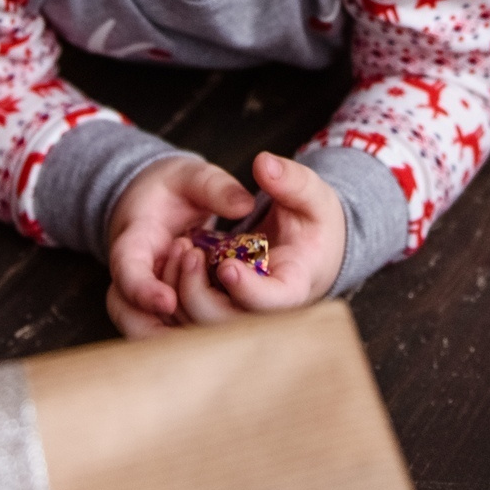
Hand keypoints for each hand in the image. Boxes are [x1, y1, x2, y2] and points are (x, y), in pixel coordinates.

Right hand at [104, 155, 250, 338]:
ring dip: (183, 328)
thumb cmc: (173, 188)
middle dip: (170, 316)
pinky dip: (192, 333)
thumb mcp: (191, 174)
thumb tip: (244, 205)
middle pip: (132, 318)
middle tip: (210, 293)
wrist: (155, 202)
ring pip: (148, 334)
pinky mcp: (162, 310)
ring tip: (222, 307)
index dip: (143, 291)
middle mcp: (133, 277)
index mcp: (133, 240)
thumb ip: (214, 186)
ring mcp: (145, 297)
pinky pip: (167, 334)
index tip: (168, 300)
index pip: (127, 272)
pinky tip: (224, 324)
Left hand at [189, 153, 346, 317]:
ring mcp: (242, 312)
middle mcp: (267, 310)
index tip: (226, 265)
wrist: (311, 248)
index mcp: (295, 285)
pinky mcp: (223, 308)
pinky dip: (175, 294)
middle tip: (189, 252)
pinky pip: (191, 317)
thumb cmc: (315, 223)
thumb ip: (291, 179)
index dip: (249, 291)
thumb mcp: (313, 195)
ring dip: (182, 293)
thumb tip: (264, 163)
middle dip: (199, 295)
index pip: (274, 303)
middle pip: (229, 325)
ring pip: (203, 325)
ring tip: (181, 249)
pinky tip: (174, 260)